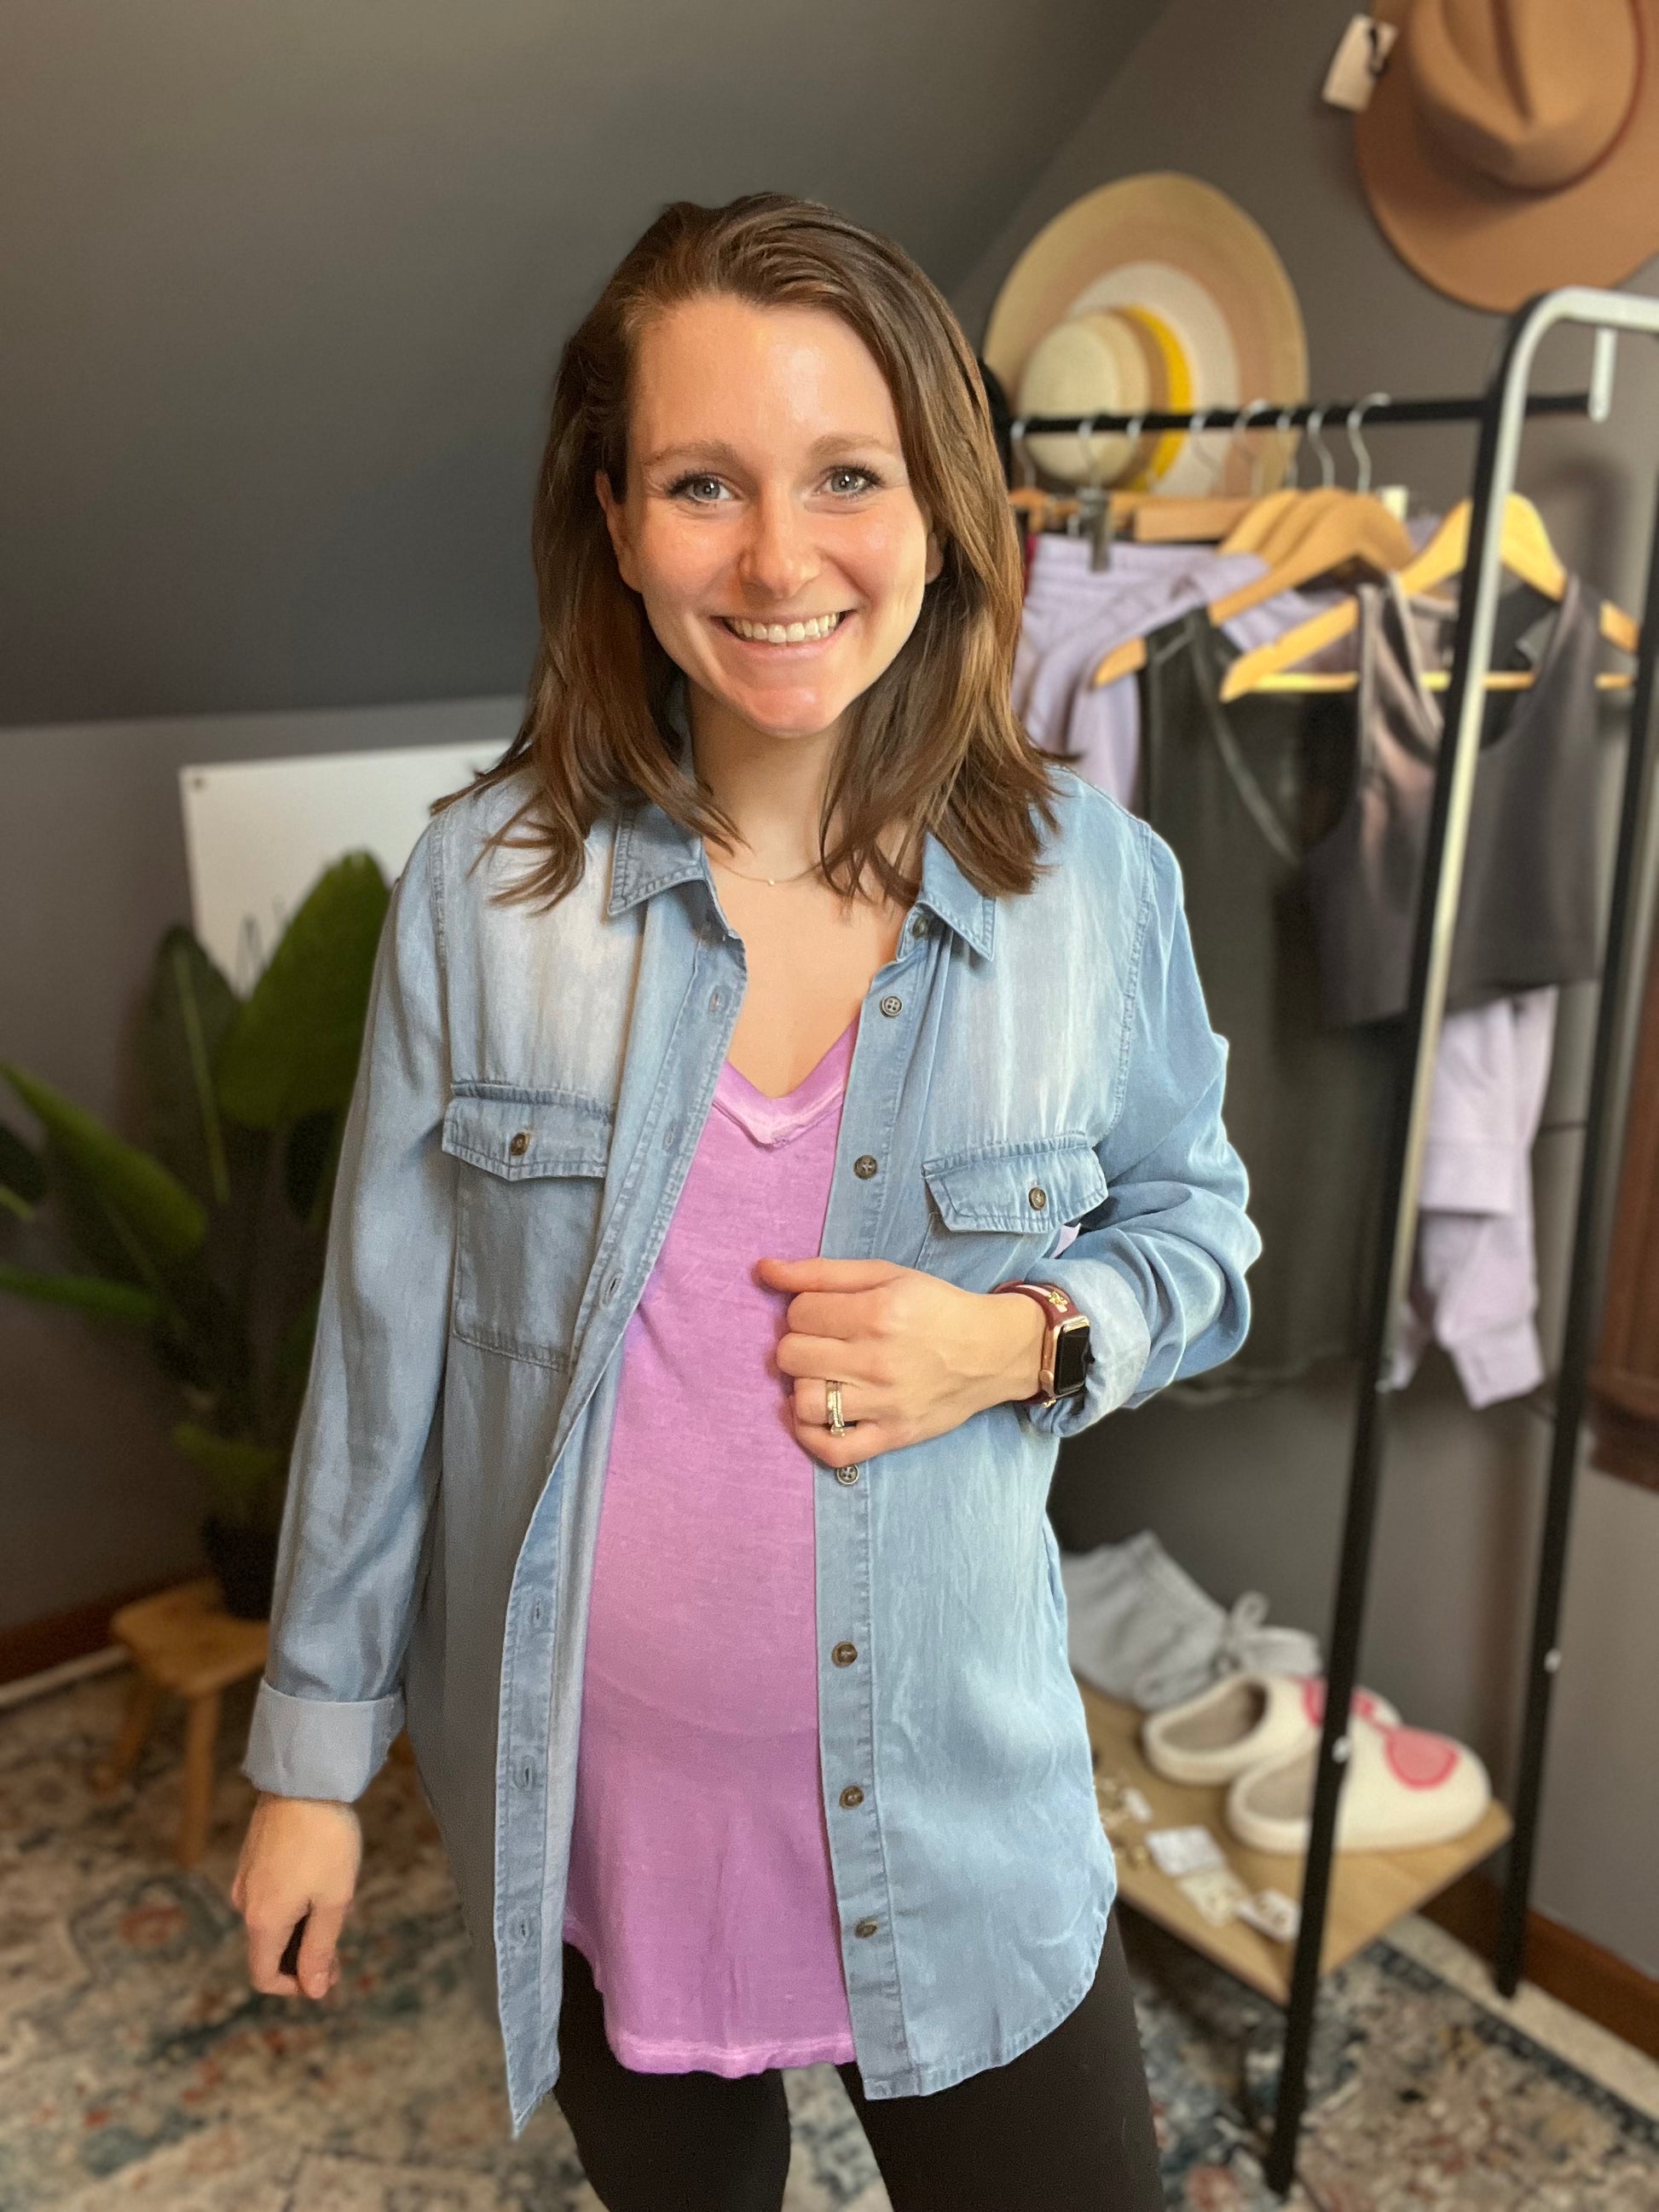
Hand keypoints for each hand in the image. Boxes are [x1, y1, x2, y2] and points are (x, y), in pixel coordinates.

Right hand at [232, 1792, 362, 2001]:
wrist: (307, 1778)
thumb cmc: (325, 1841)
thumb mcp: (334, 1899)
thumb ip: (320, 1949)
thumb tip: (313, 1991)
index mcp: (262, 1920)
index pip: (263, 1976)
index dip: (295, 1986)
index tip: (329, 1973)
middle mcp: (245, 1902)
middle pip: (268, 1949)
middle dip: (303, 1956)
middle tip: (340, 1946)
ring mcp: (246, 1877)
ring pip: (271, 1920)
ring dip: (301, 1926)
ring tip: (337, 1901)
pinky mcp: (253, 1855)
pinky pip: (270, 1894)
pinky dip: (294, 1901)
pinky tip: (322, 1879)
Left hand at [758, 1257, 1045, 1465]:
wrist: (992, 1351)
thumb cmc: (936, 1308)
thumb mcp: (885, 1274)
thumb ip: (821, 1272)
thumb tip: (763, 1270)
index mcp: (877, 1312)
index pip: (797, 1313)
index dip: (804, 1310)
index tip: (825, 1313)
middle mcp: (878, 1361)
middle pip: (790, 1356)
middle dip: (799, 1344)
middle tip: (823, 1343)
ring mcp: (884, 1404)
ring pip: (802, 1401)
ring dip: (803, 1386)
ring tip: (823, 1375)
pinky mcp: (892, 1437)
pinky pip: (832, 1450)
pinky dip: (811, 1436)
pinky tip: (817, 1415)